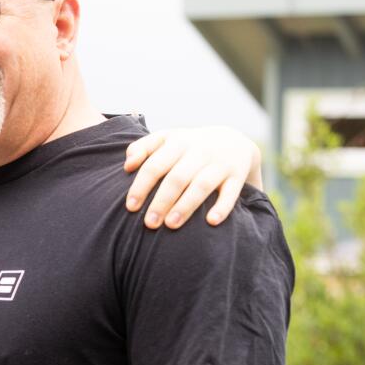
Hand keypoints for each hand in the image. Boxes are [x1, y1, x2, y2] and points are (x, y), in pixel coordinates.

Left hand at [123, 127, 262, 229]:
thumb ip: (142, 148)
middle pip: (177, 178)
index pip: (154, 165)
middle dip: (162, 201)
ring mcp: (220, 162)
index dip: (141, 186)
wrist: (233, 141)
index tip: (130, 207)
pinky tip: (211, 222)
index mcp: (177, 142)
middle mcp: (199, 151)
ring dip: (186, 206)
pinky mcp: (237, 174)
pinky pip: (231, 192)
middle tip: (149, 224)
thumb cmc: (188, 147)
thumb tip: (127, 165)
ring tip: (171, 225)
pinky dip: (222, 206)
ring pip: (202, 185)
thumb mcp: (166, 139)